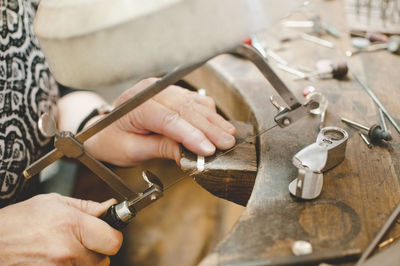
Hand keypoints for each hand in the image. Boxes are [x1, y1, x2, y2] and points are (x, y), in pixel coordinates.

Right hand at [0, 193, 121, 264]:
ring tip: (65, 250)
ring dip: (85, 262)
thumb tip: (110, 206)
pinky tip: (57, 260)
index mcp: (71, 226)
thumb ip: (87, 206)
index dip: (112, 236)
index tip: (106, 232)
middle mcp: (67, 252)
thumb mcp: (53, 203)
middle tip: (82, 242)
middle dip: (97, 251)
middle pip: (104, 260)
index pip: (113, 241)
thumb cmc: (19, 221)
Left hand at [85, 78, 235, 165]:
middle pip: (186, 109)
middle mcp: (151, 91)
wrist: (103, 129)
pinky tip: (218, 124)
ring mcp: (161, 89)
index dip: (192, 135)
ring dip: (213, 120)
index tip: (208, 150)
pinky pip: (193, 100)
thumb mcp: (132, 150)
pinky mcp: (170, 93)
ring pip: (193, 103)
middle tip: (226, 143)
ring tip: (228, 135)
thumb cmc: (112, 140)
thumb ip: (161, 148)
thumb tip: (188, 155)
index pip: (169, 119)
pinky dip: (207, 113)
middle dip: (209, 128)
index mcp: (136, 105)